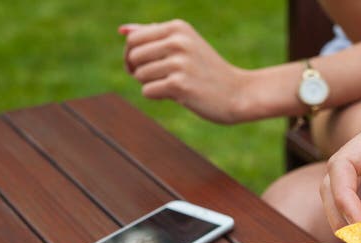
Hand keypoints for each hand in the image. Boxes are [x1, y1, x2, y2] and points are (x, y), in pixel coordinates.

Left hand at [120, 20, 248, 123]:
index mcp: (178, 28)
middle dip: (139, 72)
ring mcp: (179, 63)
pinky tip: (177, 96)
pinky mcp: (179, 85)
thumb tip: (122, 31)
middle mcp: (178, 41)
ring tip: (173, 86)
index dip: (132, 56)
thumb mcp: (184, 46)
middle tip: (159, 79)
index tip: (143, 67)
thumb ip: (154, 36)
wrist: (238, 93)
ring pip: (139, 75)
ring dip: (151, 85)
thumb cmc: (208, 71)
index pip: (133, 39)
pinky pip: (148, 91)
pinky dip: (158, 97)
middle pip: (133, 57)